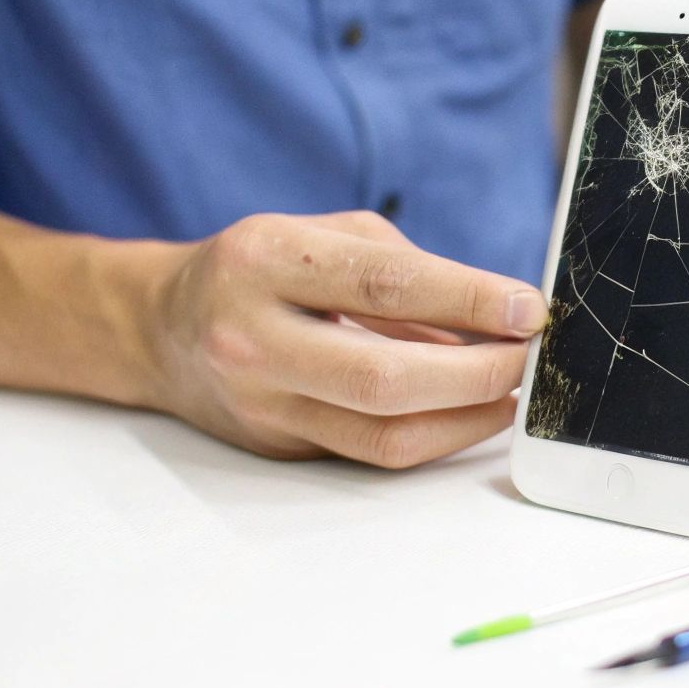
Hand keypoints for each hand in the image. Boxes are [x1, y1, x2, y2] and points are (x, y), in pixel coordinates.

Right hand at [144, 211, 545, 466]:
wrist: (160, 328)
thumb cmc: (261, 270)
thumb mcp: (327, 236)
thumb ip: (409, 272)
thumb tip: (498, 319)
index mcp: (267, 261)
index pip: (386, 286)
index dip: (471, 301)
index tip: (529, 309)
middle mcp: (253, 336)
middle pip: (385, 378)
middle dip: (478, 373)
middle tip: (527, 357)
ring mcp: (261, 402)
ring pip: (383, 434)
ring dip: (466, 418)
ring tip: (509, 391)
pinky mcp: (278, 446)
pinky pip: (372, 451)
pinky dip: (434, 433)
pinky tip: (467, 411)